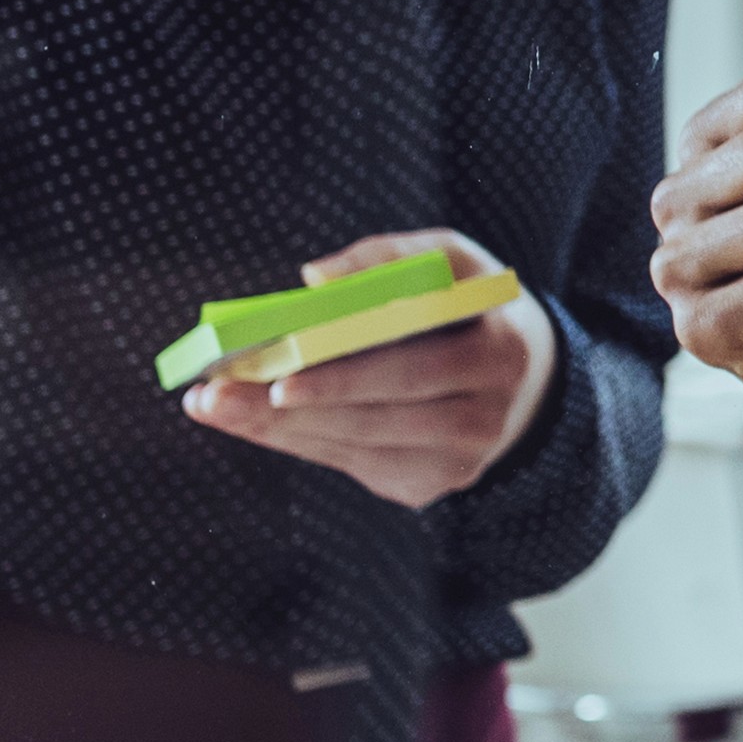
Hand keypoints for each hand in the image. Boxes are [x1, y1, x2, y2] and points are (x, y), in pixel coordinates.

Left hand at [182, 228, 556, 511]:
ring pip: (353, 443)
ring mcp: (459, 461)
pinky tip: (253, 421)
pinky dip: (297, 440)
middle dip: (287, 405)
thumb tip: (314, 279)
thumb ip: (391, 257)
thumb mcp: (454, 262)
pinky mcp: (430, 484)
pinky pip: (351, 462)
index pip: (412, 363)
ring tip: (215, 405)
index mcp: (499, 351)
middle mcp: (486, 416)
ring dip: (276, 426)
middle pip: (372, 413)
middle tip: (218, 395)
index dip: (343, 372)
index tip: (277, 370)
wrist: (528, 385)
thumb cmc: (471, 309)